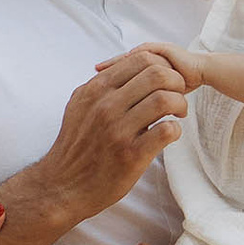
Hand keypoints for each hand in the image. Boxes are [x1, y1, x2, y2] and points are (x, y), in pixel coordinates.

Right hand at [34, 45, 192, 225]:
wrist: (63, 185)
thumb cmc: (76, 146)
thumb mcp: (80, 106)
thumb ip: (101, 86)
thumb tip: (123, 68)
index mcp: (96, 90)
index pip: (141, 59)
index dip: (163, 66)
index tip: (165, 82)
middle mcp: (106, 106)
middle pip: (157, 74)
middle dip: (176, 83)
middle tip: (177, 96)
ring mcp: (118, 131)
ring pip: (165, 99)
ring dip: (179, 104)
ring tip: (178, 114)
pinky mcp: (131, 155)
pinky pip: (166, 131)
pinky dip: (175, 129)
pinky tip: (170, 134)